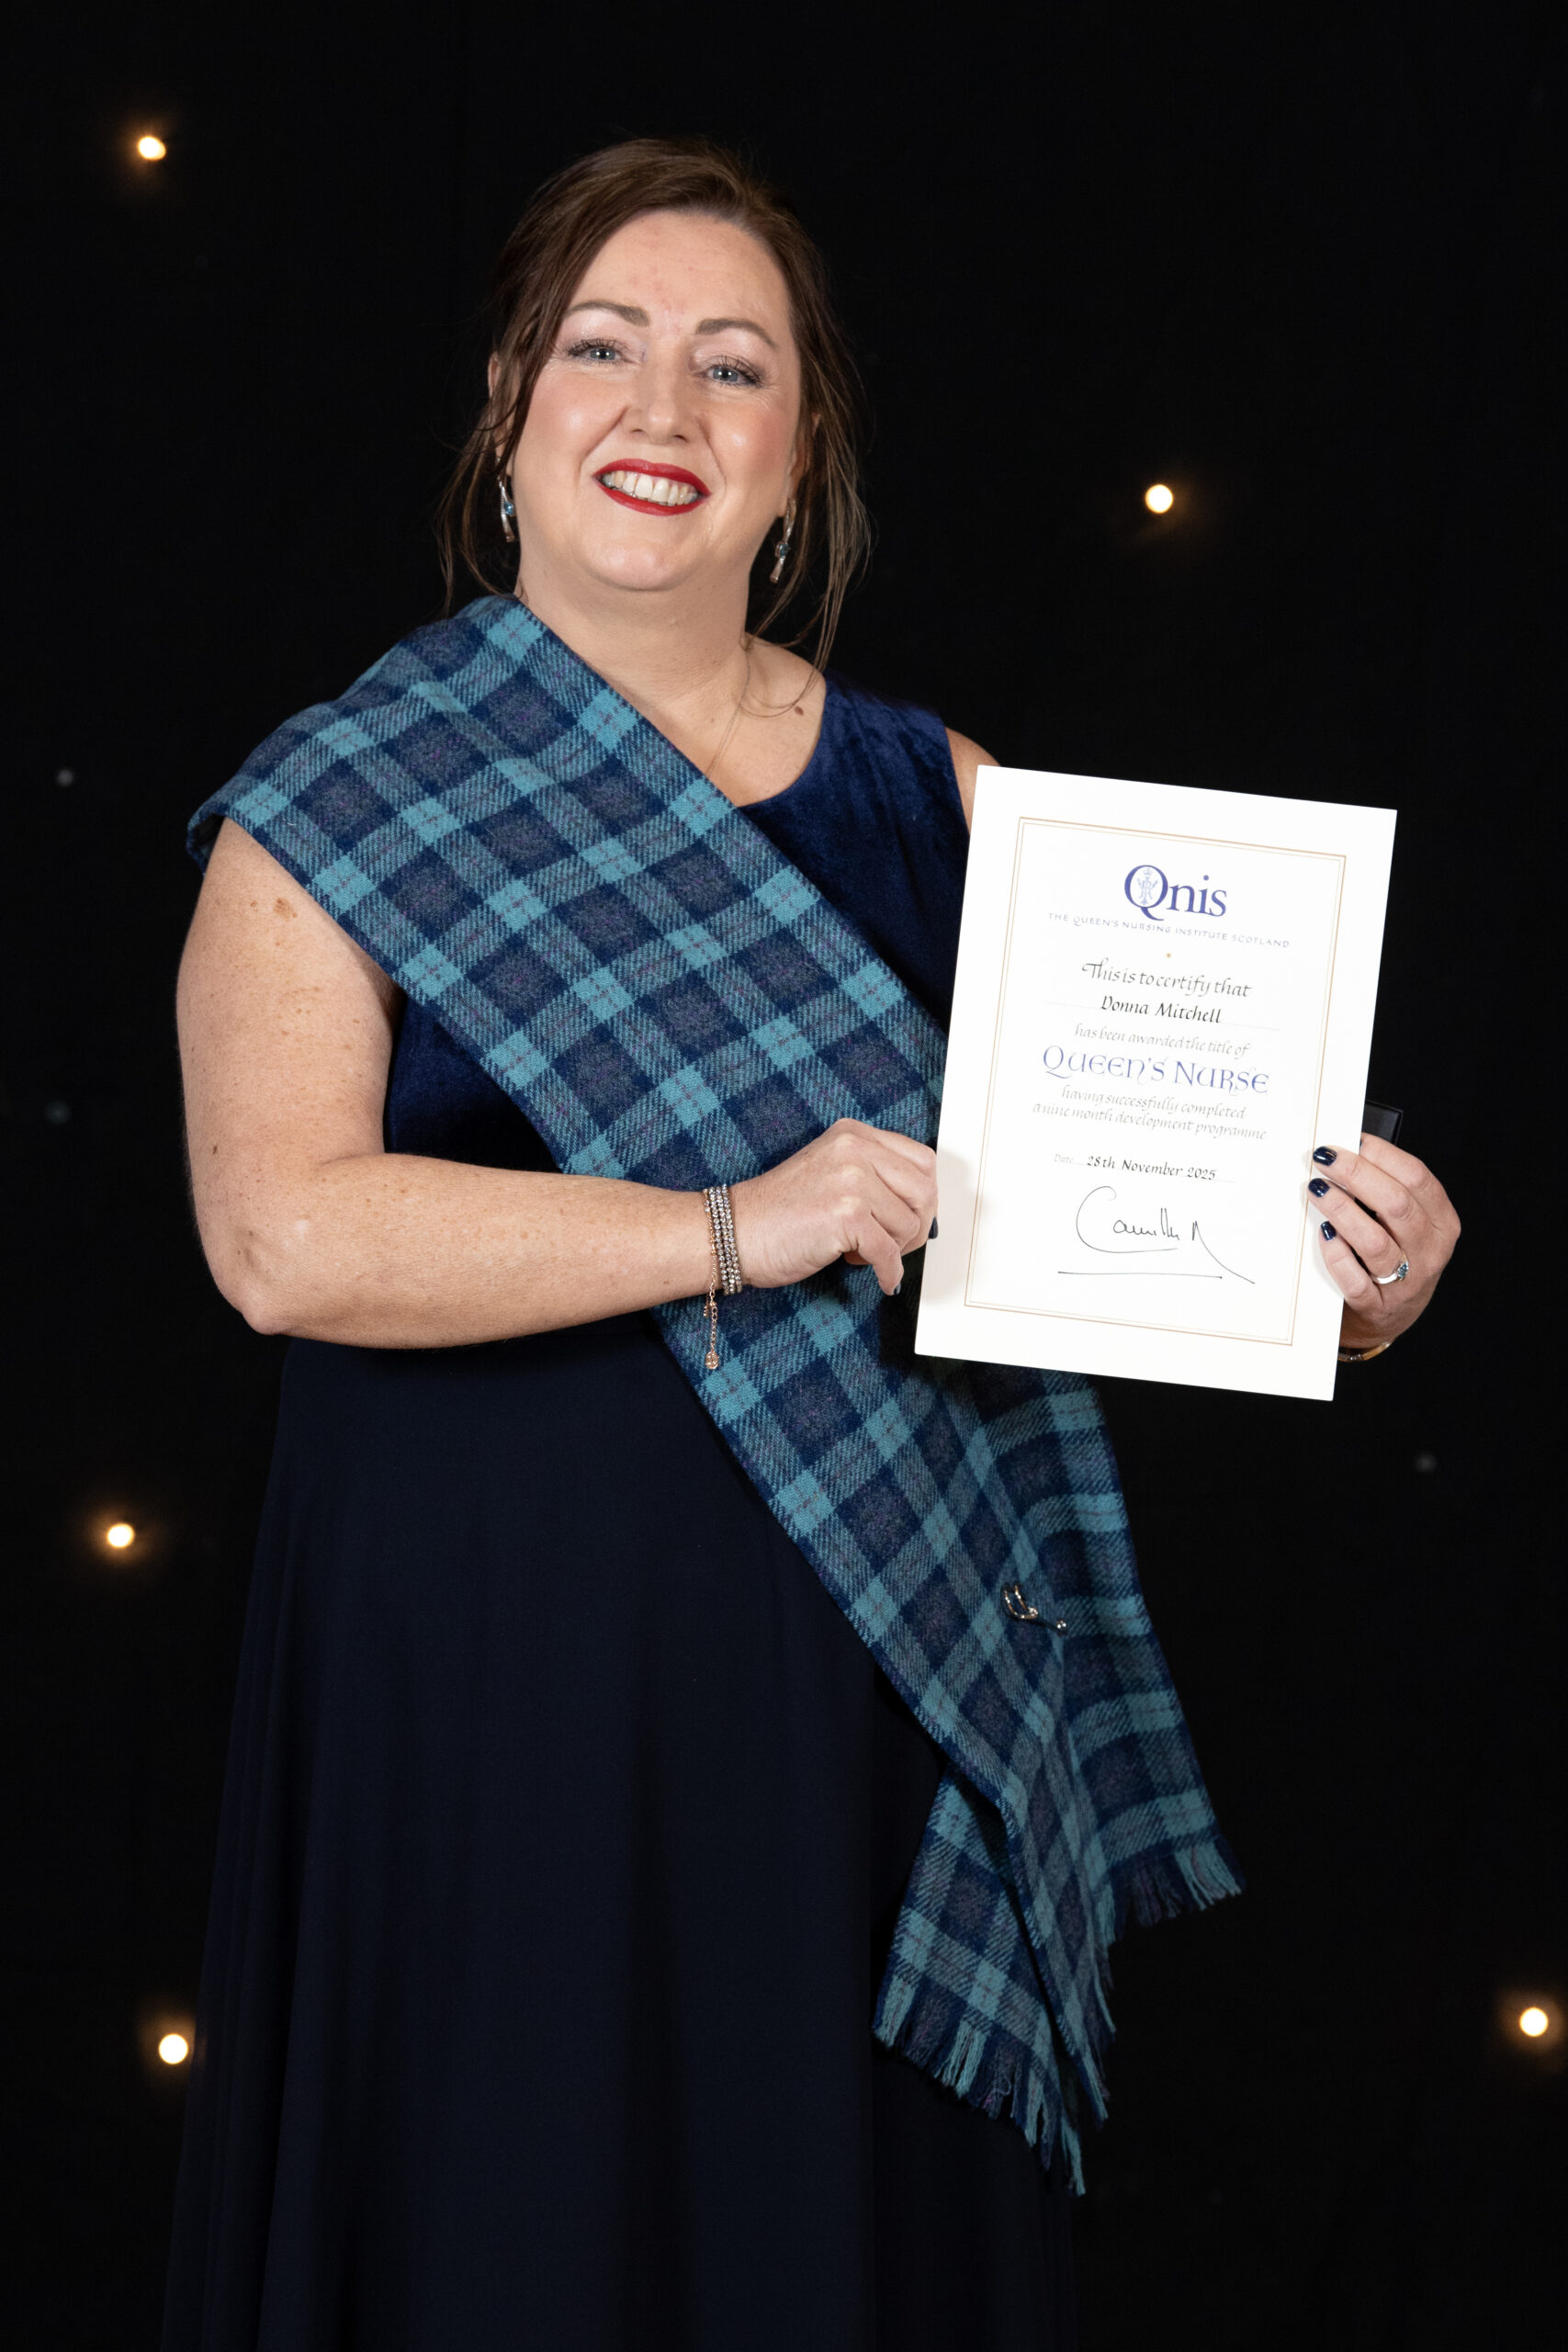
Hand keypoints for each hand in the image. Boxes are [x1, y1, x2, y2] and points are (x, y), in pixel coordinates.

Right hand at [730, 1118, 937, 1295]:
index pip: (922, 1161)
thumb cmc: (778, 1211)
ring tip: (860, 1249)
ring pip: (909, 1225)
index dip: (923, 1197)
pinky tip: (876, 1275)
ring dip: (893, 1249)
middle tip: (892, 1243)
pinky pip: (889, 1253)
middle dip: (915, 1227)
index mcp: (853, 1134)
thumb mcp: (832, 1172)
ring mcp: (851, 1180)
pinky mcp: (845, 1215)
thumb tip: (922, 1205)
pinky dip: (887, 1272)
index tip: (910, 1217)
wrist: (734, 1232)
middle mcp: (854, 1149)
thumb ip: (873, 1175)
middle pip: (924, 1192)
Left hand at [1306, 1134, 1459, 1350]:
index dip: (1382, 1155)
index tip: (1351, 1140)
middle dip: (1357, 1175)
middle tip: (1325, 1159)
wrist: (1387, 1319)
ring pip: (1374, 1240)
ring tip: (1316, 1189)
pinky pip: (1355, 1279)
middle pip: (1396, 1204)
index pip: (1417, 1178)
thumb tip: (1347, 1151)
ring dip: (1341, 1209)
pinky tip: (1322, 1233)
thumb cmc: (1394, 1256)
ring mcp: (1406, 1282)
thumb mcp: (1405, 1224)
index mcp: (1441, 1222)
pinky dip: (1336, 1253)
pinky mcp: (1377, 1306)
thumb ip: (1386, 1192)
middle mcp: (1429, 1251)